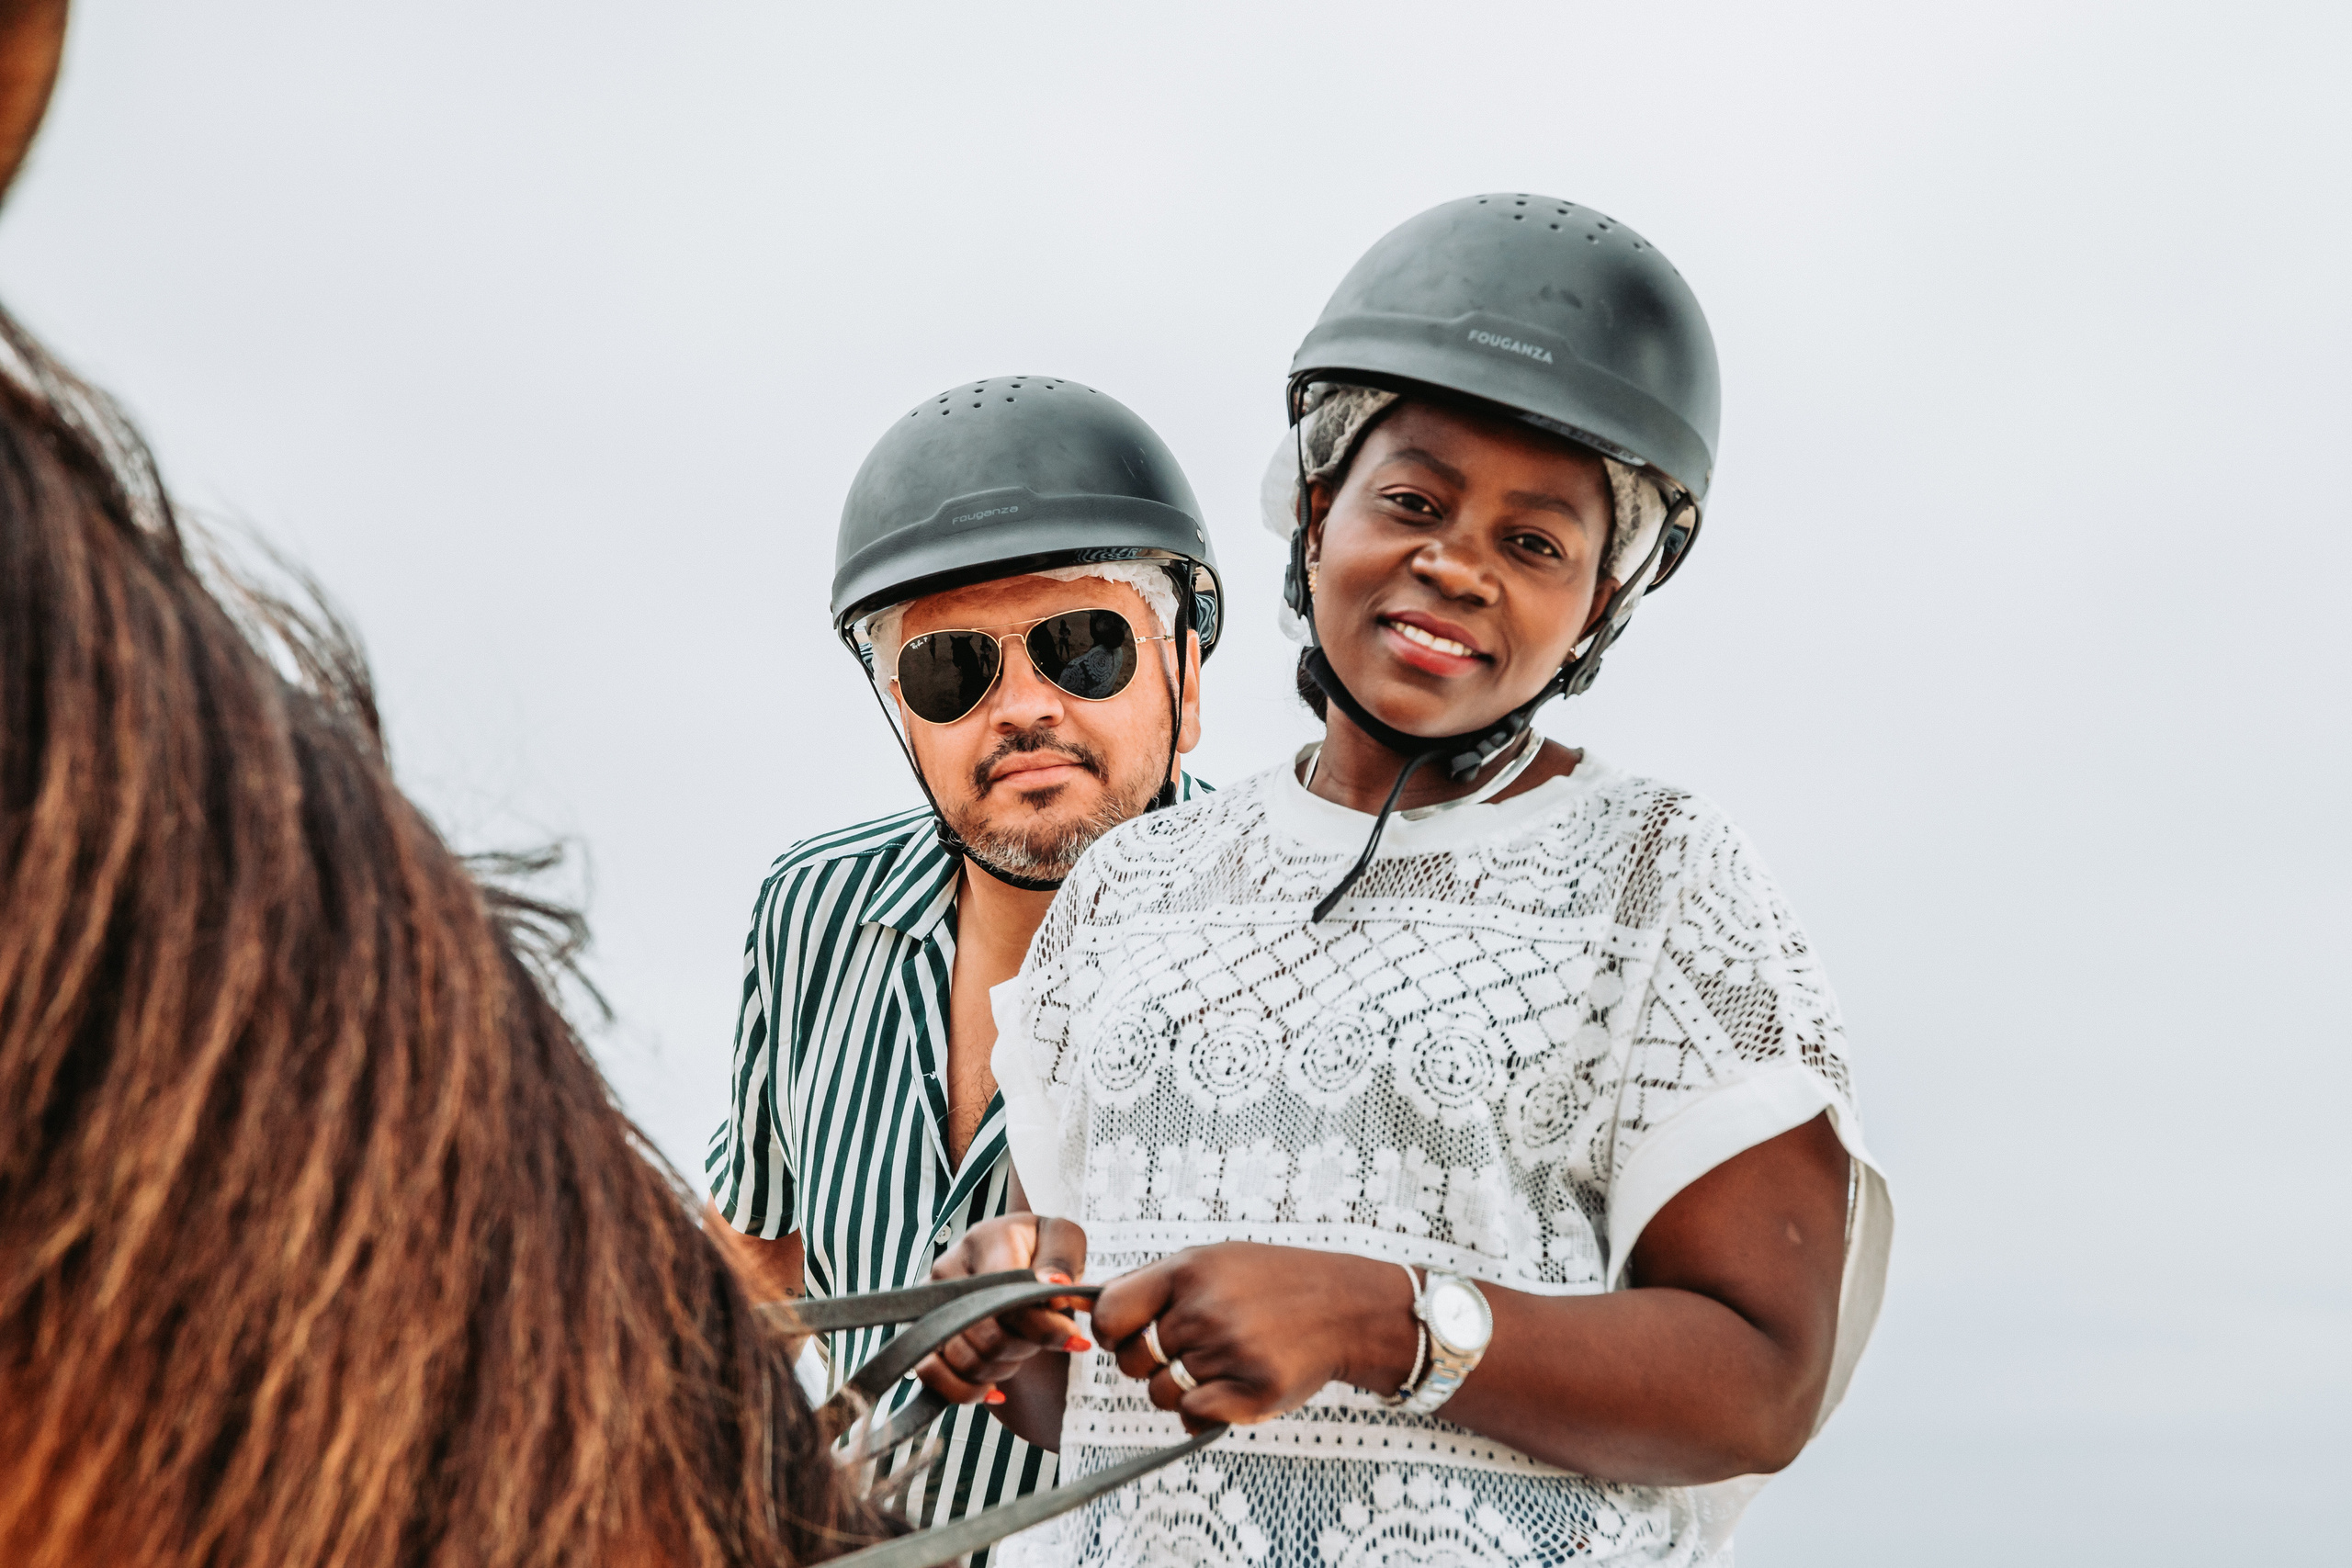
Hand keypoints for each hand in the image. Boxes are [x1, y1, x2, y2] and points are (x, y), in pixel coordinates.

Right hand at [914, 1214, 1091, 1405]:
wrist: (1018, 1259)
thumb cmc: (1042, 1250)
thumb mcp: (1064, 1240)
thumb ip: (1061, 1260)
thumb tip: (1055, 1286)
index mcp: (985, 1240)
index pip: (1007, 1298)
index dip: (1041, 1326)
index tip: (1073, 1338)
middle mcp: (949, 1268)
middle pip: (987, 1335)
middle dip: (1024, 1348)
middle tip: (1041, 1339)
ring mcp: (930, 1301)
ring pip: (962, 1358)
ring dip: (1001, 1368)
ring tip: (1019, 1350)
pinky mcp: (922, 1330)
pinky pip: (929, 1373)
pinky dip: (964, 1390)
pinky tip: (993, 1387)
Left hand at [1090, 1243, 1418, 1431]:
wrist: (1345, 1307)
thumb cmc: (1272, 1284)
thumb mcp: (1212, 1260)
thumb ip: (1153, 1284)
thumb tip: (1089, 1308)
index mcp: (1189, 1270)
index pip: (1110, 1314)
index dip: (1112, 1332)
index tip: (1129, 1335)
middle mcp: (1205, 1310)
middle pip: (1134, 1361)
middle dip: (1150, 1362)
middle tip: (1188, 1349)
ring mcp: (1230, 1352)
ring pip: (1161, 1393)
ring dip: (1179, 1387)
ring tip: (1219, 1363)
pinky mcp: (1253, 1392)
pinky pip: (1193, 1415)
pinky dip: (1202, 1410)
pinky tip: (1230, 1387)